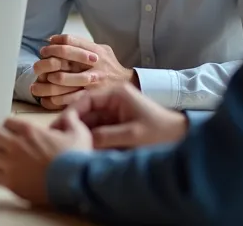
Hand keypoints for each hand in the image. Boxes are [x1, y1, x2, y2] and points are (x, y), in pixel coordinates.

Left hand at [0, 112, 91, 206]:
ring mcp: (11, 164)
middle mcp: (16, 144)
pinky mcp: (10, 182)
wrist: (76, 184)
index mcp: (30, 131)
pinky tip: (0, 173)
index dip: (8, 127)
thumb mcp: (79, 133)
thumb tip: (69, 115)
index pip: (6, 122)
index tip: (13, 134)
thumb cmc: (76, 159)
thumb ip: (71, 121)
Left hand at [33, 35, 133, 109]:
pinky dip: (55, 99)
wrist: (127, 83)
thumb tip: (53, 39)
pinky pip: (69, 98)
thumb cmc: (108, 65)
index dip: (53, 45)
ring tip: (36, 85)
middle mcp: (92, 64)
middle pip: (62, 59)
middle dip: (44, 63)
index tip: (44, 50)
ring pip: (61, 79)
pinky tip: (47, 99)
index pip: (69, 42)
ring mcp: (91, 80)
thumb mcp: (100, 48)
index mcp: (94, 50)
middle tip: (36, 67)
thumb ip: (80, 43)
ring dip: (45, 83)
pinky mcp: (91, 96)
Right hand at [62, 82, 188, 149]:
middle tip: (61, 139)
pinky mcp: (117, 123)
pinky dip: (92, 139)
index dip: (72, 112)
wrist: (181, 138)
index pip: (86, 99)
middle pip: (86, 111)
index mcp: (116, 94)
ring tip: (71, 146)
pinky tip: (84, 148)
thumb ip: (106, 136)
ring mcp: (114, 112)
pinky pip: (98, 130)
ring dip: (83, 133)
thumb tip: (81, 140)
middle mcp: (113, 100)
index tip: (61, 126)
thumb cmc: (160, 133)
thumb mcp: (132, 135)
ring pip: (90, 122)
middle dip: (75, 124)